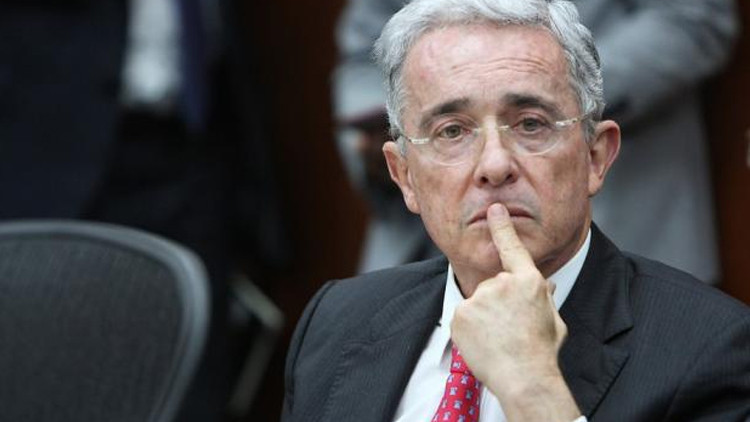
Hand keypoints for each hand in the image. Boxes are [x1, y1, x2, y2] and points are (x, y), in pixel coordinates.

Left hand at [451, 203, 579, 420]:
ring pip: (477, 303)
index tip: (494, 209)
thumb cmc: (542, 351)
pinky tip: (484, 342)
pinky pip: (463, 317)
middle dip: (498, 303)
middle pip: (493, 286)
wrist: (524, 377)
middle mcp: (502, 283)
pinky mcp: (461, 313)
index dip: (502, 227)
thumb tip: (544, 284)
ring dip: (484, 317)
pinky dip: (470, 329)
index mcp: (528, 281)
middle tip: (510, 328)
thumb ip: (544, 297)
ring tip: (498, 338)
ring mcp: (480, 297)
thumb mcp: (553, 319)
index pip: (512, 247)